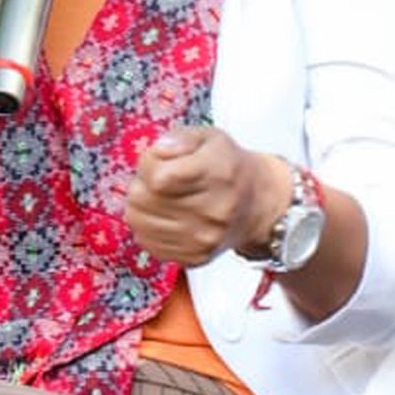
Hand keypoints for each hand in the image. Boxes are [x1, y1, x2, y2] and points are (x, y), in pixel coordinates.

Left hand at [124, 128, 287, 267]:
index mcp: (217, 174)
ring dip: (142, 206)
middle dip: (141, 184)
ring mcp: (204, 238)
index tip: (158, 161)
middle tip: (158, 179)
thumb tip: (158, 151)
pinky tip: (165, 216)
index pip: (158, 177)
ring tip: (162, 197)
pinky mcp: (194, 257)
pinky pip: (148, 242)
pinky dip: (148, 227)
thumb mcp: (210, 138)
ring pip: (139, 222)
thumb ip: (180, 138)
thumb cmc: (228, 168)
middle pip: (142, 200)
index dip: (148, 164)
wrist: (256, 205)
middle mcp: (212, 210)